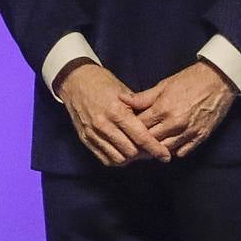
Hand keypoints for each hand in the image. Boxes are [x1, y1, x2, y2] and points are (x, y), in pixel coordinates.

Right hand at [55, 61, 170, 166]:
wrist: (76, 81)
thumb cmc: (103, 83)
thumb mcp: (124, 92)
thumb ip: (139, 111)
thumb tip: (157, 127)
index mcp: (116, 111)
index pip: (140, 137)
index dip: (155, 149)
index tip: (165, 155)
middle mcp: (103, 125)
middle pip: (131, 152)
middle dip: (144, 154)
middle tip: (152, 150)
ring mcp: (92, 134)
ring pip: (118, 159)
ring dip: (131, 158)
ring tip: (138, 151)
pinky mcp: (85, 139)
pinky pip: (105, 159)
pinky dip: (117, 159)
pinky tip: (124, 152)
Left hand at [125, 61, 236, 159]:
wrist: (218, 80)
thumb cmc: (189, 80)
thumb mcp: (163, 85)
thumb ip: (143, 97)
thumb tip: (122, 99)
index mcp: (163, 109)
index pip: (140, 126)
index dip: (131, 129)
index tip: (126, 130)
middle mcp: (175, 123)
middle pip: (151, 140)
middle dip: (141, 142)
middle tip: (134, 143)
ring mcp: (188, 131)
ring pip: (165, 149)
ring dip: (156, 149)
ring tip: (149, 148)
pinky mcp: (201, 137)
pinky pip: (183, 152)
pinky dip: (174, 151)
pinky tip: (168, 147)